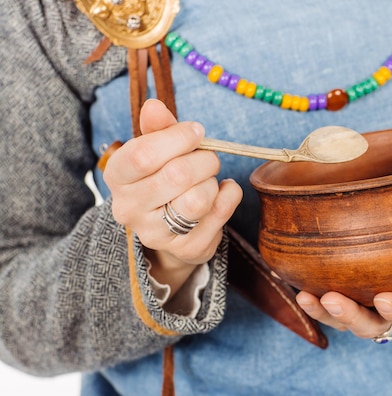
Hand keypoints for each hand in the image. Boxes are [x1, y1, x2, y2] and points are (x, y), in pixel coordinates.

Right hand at [104, 99, 242, 293]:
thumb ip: (157, 127)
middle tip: (207, 158)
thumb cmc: (162, 178)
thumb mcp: (156, 149)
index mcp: (117, 177)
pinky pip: (220, 213)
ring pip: (198, 199)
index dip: (178, 138)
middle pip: (177, 176)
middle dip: (203, 160)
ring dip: (212, 181)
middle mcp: (130, 209)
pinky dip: (229, 194)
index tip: (196, 132)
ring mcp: (157, 234)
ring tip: (207, 180)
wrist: (169, 229)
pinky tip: (221, 192)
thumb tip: (154, 106)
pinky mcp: (188, 249)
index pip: (144, 155)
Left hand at [296, 240, 391, 338]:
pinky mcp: (353, 282)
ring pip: (345, 314)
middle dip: (350, 316)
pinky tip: (298, 278)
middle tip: (331, 299)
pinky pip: (331, 293)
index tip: (384, 298)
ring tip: (307, 295)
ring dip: (324, 310)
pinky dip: (315, 291)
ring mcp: (370, 296)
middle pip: (370, 324)